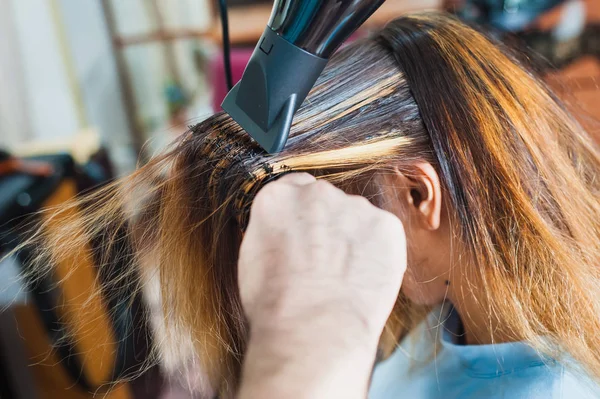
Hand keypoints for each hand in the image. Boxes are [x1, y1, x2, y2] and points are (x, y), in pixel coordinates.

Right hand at [238, 173, 406, 398]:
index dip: (300, 214)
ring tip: (345, 278)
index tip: (305, 234)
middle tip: (325, 263)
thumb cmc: (276, 305)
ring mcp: (355, 207)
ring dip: (354, 239)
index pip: (294, 188)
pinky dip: (379, 253)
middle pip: (326, 202)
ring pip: (356, 218)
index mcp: (278, 197)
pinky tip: (365, 279)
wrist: (313, 330)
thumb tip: (285, 236)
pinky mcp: (386, 225)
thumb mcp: (252, 259)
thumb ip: (273, 232)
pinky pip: (383, 234)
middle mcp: (317, 193)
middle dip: (327, 225)